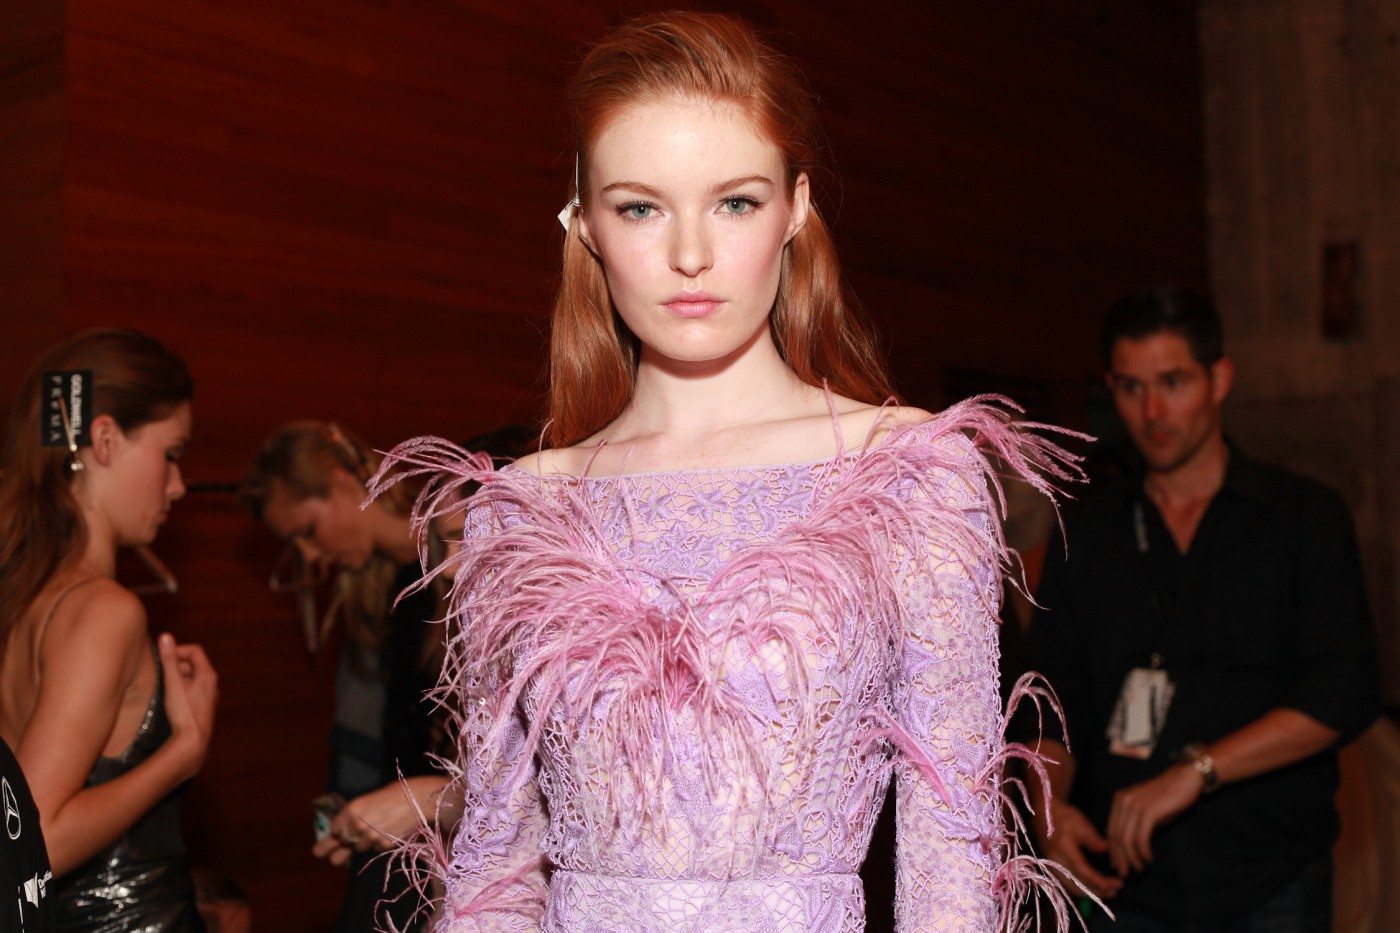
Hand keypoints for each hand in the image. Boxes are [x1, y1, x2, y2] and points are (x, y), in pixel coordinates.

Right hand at [159, 633, 217, 779]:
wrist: (193, 741)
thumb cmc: (183, 710)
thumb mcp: (173, 683)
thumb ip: (169, 659)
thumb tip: (165, 636)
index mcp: (207, 674)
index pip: (194, 651)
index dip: (178, 650)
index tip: (163, 657)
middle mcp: (212, 684)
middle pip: (194, 664)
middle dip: (176, 664)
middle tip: (161, 672)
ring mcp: (209, 696)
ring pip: (193, 678)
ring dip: (179, 677)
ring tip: (164, 685)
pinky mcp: (204, 708)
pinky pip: (193, 691)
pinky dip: (182, 688)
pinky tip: (171, 698)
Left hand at [312, 776, 447, 865]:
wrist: (418, 798)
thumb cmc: (394, 794)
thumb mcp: (368, 801)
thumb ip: (353, 816)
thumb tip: (342, 832)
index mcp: (351, 809)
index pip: (334, 830)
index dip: (337, 833)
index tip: (338, 836)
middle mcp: (357, 825)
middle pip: (341, 845)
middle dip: (339, 850)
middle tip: (337, 852)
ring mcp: (370, 837)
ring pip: (360, 848)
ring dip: (365, 842)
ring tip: (379, 829)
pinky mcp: (384, 845)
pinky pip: (376, 848)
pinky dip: (381, 842)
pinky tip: (390, 830)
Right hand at [1037, 800, 1122, 900]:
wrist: (1043, 813)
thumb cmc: (1064, 816)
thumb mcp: (1081, 823)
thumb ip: (1093, 839)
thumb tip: (1104, 852)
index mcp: (1063, 849)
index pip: (1083, 871)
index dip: (1100, 881)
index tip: (1116, 883)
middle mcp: (1055, 861)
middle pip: (1076, 885)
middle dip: (1097, 892)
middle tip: (1115, 890)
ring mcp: (1051, 866)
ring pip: (1071, 888)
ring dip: (1090, 893)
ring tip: (1107, 892)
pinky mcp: (1052, 868)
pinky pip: (1067, 884)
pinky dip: (1081, 889)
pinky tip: (1092, 887)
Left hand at [1106, 763, 1201, 875]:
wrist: (1185, 779)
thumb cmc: (1167, 797)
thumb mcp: (1146, 811)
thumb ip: (1134, 825)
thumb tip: (1128, 849)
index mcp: (1119, 800)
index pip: (1111, 830)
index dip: (1113, 850)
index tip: (1117, 864)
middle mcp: (1123, 801)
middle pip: (1116, 836)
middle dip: (1120, 857)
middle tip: (1125, 873)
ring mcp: (1135, 805)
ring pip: (1127, 839)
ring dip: (1132, 858)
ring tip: (1139, 868)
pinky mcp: (1149, 811)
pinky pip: (1141, 838)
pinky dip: (1143, 852)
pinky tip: (1149, 858)